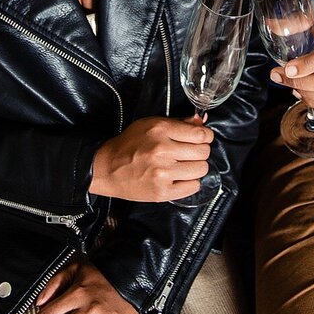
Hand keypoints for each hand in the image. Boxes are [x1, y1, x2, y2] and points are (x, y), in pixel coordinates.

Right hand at [90, 114, 212, 201]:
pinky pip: (193, 187)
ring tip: (184, 165)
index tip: (203, 138)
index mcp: (160, 130)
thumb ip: (178, 123)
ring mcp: (162, 173)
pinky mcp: (162, 191)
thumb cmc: (129, 145)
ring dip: (196, 167)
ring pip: (201, 169)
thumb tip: (202, 121)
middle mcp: (162, 151)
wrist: (107, 168)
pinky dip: (190, 182)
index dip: (206, 136)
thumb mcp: (151, 124)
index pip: (200, 134)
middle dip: (201, 152)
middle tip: (191, 153)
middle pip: (203, 152)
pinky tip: (179, 177)